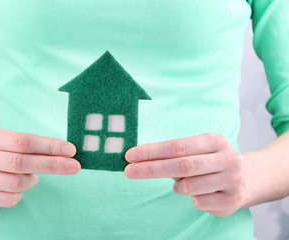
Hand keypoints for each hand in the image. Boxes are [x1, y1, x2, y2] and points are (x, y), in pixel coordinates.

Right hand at [0, 127, 79, 207]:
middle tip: (74, 166)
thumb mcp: (8, 141)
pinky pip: (10, 199)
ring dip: (32, 180)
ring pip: (16, 183)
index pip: (23, 141)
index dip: (49, 146)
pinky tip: (18, 187)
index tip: (70, 150)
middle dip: (52, 165)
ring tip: (31, 176)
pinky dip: (21, 194)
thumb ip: (32, 145)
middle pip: (21, 162)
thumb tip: (66, 151)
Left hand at [124, 133, 247, 216]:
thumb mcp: (199, 150)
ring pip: (188, 186)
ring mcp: (232, 179)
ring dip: (178, 186)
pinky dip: (191, 198)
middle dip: (151, 169)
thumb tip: (140, 159)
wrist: (251, 177)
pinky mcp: (233, 200)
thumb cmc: (213, 161)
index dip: (152, 151)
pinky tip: (200, 193)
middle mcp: (226, 158)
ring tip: (183, 183)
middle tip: (129, 171)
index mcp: (215, 141)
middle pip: (181, 165)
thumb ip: (175, 154)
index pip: (177, 145)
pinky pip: (198, 202)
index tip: (130, 155)